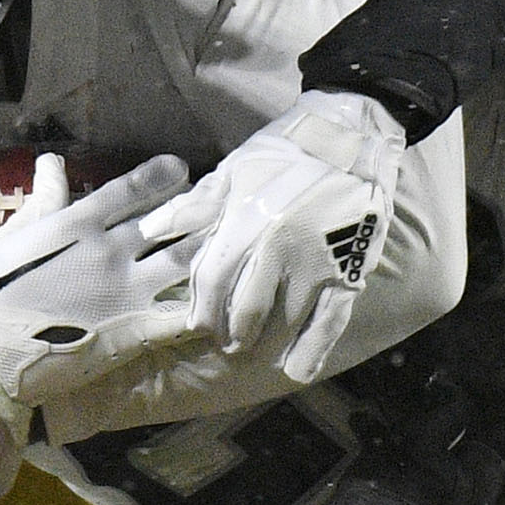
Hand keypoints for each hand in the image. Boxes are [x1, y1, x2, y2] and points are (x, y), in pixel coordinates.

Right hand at [0, 152, 202, 405]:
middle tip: (224, 191)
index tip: (180, 168)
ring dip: (210, 243)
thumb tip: (51, 160)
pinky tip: (224, 292)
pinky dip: (205, 302)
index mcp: (79, 226)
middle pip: (170, 220)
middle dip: (202, 201)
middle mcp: (110, 253)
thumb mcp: (11, 237)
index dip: (161, 174)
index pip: (132, 189)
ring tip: (230, 231)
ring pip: (185, 260)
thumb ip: (41, 198)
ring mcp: (127, 293)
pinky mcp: (135, 331)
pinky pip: (181, 313)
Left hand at [160, 92, 409, 382]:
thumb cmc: (286, 150)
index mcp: (246, 219)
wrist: (353, 134)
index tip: (198, 323)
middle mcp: (279, 245)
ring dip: (265, 344)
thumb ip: (194, 205)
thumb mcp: (234, 169)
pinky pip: (330, 320)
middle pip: (245, 307)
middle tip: (225, 344)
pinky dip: (312, 350)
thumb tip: (150, 230)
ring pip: (284, 320)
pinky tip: (297, 370)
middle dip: (230, 333)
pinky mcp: (350, 270)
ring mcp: (317, 261)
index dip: (201, 306)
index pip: (213, 278)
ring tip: (254, 354)